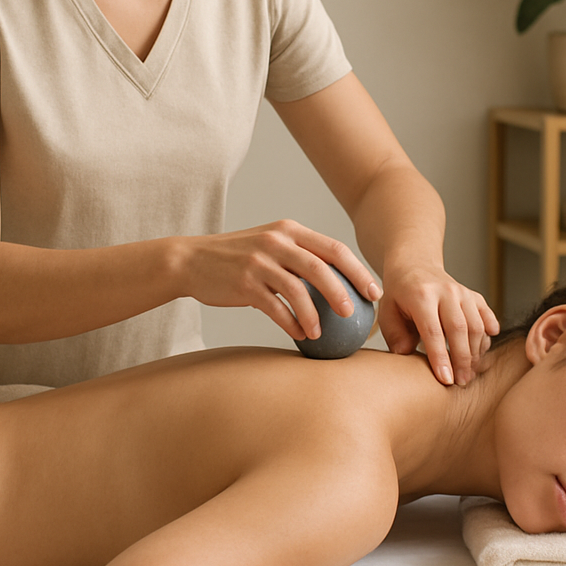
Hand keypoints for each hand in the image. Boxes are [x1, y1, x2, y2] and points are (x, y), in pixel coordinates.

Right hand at [182, 220, 381, 340]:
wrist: (191, 260)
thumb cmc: (238, 258)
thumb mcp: (271, 246)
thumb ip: (300, 257)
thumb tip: (340, 284)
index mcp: (289, 230)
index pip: (333, 248)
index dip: (358, 270)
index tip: (373, 292)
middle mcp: (277, 241)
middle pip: (320, 266)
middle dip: (344, 290)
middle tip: (355, 313)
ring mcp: (260, 261)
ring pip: (298, 289)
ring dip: (315, 314)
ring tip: (323, 332)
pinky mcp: (244, 283)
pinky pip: (275, 307)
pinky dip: (290, 323)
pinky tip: (300, 335)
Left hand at [377, 266, 499, 385]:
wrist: (414, 266)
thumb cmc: (399, 295)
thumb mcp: (387, 312)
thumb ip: (395, 335)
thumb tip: (407, 354)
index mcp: (421, 295)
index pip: (433, 330)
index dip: (440, 357)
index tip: (445, 380)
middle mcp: (445, 291)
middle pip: (459, 329)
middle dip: (462, 359)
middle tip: (461, 382)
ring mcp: (462, 292)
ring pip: (476, 325)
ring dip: (475, 352)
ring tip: (469, 373)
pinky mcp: (473, 295)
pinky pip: (486, 316)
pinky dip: (488, 333)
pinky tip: (483, 350)